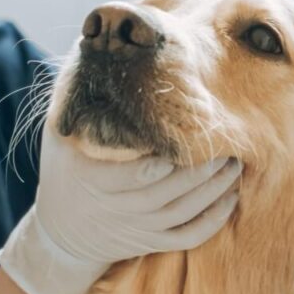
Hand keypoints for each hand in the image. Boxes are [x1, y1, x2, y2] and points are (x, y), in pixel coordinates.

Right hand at [0, 127, 241, 293]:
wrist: (61, 230)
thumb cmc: (65, 168)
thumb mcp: (59, 135)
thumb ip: (77, 103)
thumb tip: (98, 52)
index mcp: (94, 180)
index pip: (134, 174)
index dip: (161, 161)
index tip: (182, 141)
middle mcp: (118, 208)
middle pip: (166, 192)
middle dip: (200, 170)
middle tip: (225, 146)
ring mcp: (137, 228)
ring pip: (183, 213)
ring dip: (214, 190)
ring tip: (234, 165)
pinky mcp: (151, 241)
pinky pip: (188, 237)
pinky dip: (213, 222)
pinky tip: (230, 198)